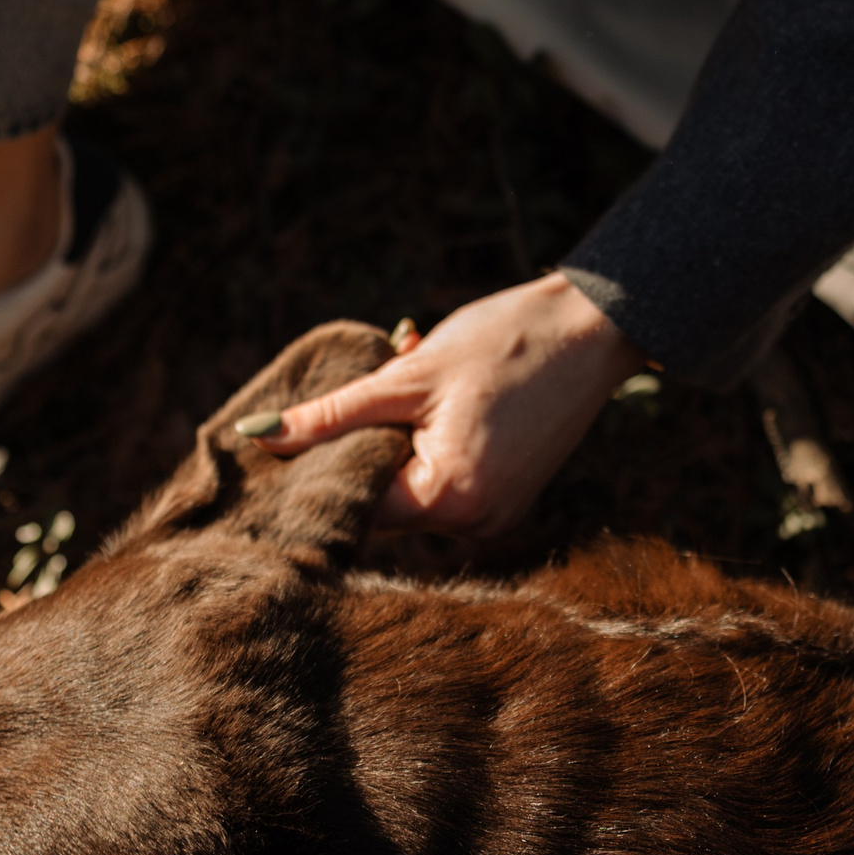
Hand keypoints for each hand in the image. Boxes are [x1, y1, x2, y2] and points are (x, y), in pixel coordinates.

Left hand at [246, 273, 645, 535]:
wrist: (595, 329)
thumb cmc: (505, 343)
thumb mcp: (407, 376)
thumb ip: (329, 416)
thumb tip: (257, 439)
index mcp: (449, 500)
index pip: (353, 508)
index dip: (315, 474)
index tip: (282, 444)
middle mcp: (475, 525)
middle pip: (381, 501)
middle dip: (360, 446)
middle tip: (368, 383)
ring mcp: (495, 516)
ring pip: (410, 489)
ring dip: (395, 440)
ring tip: (412, 373)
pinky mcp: (507, 498)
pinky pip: (443, 481)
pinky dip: (426, 443)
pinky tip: (440, 394)